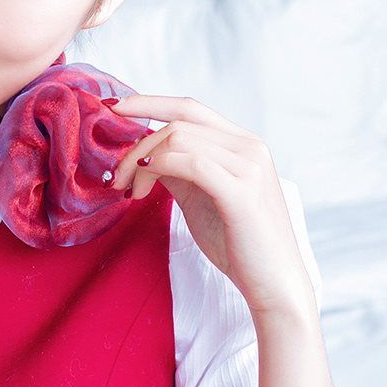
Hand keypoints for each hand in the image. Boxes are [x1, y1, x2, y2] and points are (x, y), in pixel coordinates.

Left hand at [111, 91, 316, 319]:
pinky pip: (190, 163)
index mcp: (242, 143)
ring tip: (129, 192)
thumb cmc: (238, 244)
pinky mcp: (241, 191)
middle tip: (115, 177)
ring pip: (178, 140)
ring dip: (141, 162)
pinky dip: (158, 169)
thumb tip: (145, 155)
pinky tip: (143, 187)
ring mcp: (249, 166)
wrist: (273, 283)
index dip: (148, 103)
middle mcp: (249, 146)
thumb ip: (179, 171)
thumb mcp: (201, 198)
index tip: (113, 109)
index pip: (189, 108)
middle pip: (178, 123)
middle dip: (136, 145)